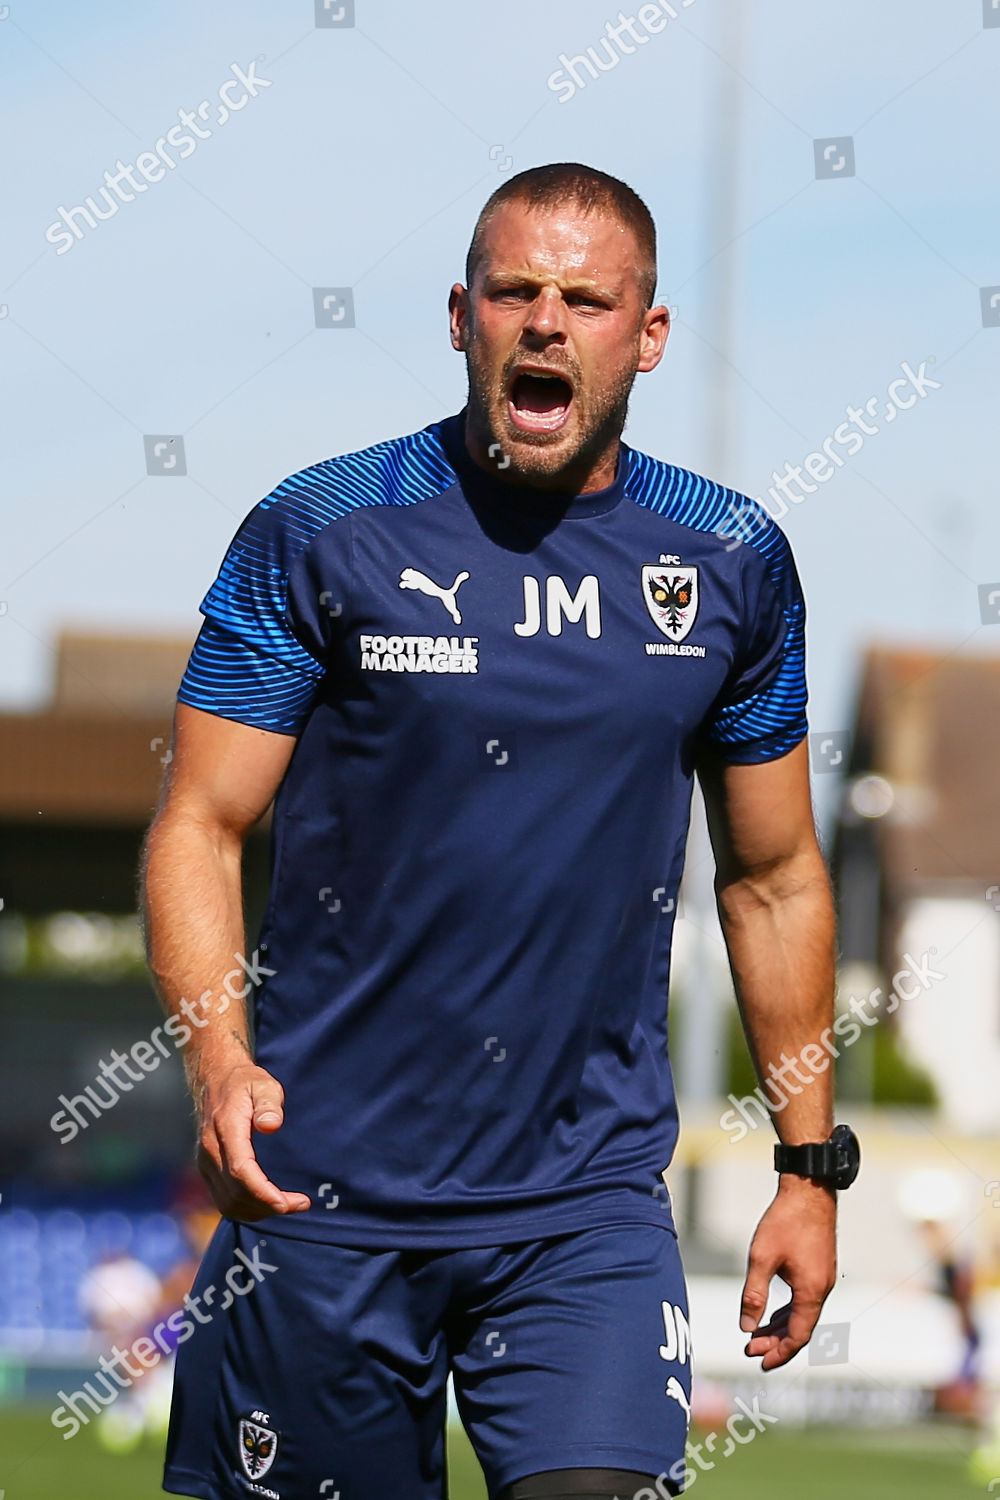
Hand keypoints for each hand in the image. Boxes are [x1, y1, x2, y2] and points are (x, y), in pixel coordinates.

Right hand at [195, 1057, 310, 1220]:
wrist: (215, 1080)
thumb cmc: (245, 1082)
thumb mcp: (263, 1084)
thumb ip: (269, 1103)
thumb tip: (271, 1126)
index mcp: (226, 1129)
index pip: (240, 1170)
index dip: (262, 1192)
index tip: (286, 1203)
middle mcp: (211, 1150)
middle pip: (236, 1193)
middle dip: (268, 1205)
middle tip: (301, 1204)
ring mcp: (206, 1162)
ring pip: (227, 1203)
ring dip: (258, 1211)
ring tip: (289, 1205)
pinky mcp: (207, 1169)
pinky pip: (223, 1200)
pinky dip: (245, 1209)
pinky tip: (268, 1203)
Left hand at [740, 1177, 836, 1369]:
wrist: (809, 1191)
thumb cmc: (786, 1221)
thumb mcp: (762, 1258)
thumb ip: (754, 1294)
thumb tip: (746, 1326)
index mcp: (811, 1292)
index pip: (797, 1336)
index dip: (779, 1353)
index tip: (759, 1362)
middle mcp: (822, 1289)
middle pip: (800, 1329)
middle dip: (775, 1342)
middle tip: (750, 1349)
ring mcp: (822, 1278)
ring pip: (802, 1315)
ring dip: (780, 1327)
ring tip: (756, 1336)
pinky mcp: (819, 1268)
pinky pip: (804, 1301)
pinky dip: (788, 1312)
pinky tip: (771, 1314)